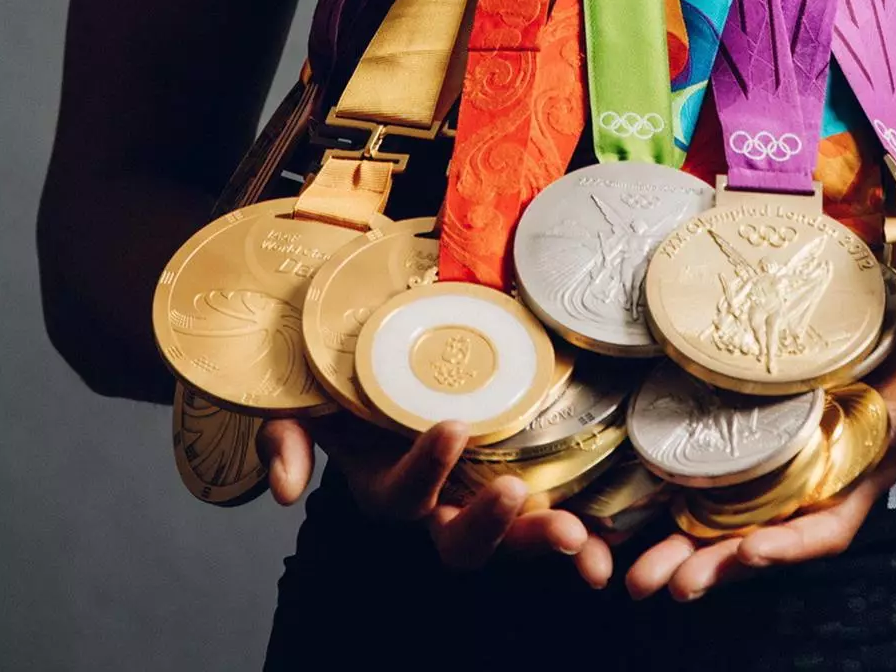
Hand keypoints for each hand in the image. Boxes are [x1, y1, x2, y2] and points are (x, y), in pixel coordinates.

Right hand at [256, 412, 615, 585]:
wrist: (383, 353)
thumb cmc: (344, 377)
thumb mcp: (302, 401)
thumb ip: (288, 437)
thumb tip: (286, 489)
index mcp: (387, 486)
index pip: (402, 497)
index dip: (424, 471)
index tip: (451, 425)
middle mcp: (437, 502)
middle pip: (462, 543)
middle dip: (491, 530)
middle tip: (517, 496)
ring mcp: (481, 492)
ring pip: (512, 537)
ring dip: (542, 539)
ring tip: (577, 537)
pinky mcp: (523, 471)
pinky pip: (553, 509)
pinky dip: (583, 530)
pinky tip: (609, 534)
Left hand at [625, 274, 895, 602]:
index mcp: (865, 466)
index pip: (828, 524)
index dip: (790, 544)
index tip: (749, 552)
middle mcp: (820, 464)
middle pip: (762, 531)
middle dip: (711, 563)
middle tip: (657, 583)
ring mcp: (787, 439)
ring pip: (728, 505)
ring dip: (683, 540)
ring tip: (635, 568)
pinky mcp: (761, 407)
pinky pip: (716, 457)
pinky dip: (677, 481)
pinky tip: (639, 494)